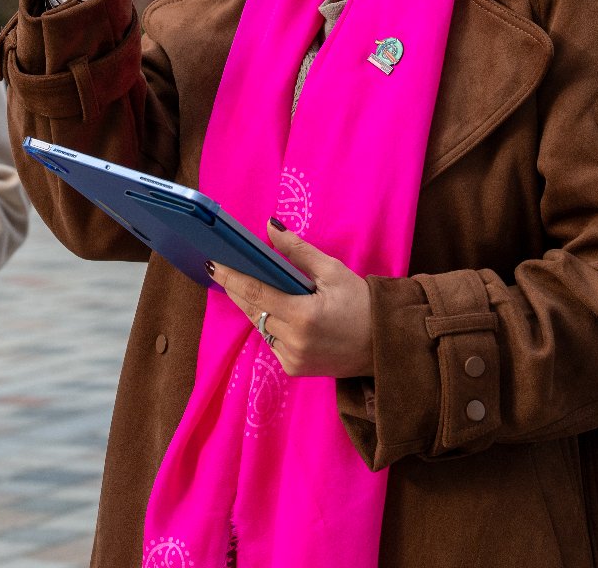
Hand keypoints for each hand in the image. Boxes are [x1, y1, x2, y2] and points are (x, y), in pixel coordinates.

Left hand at [209, 222, 372, 378]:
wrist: (384, 345)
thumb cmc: (361, 303)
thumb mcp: (333, 271)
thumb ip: (298, 251)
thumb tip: (270, 227)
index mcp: (303, 315)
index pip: (256, 293)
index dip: (231, 278)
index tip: (213, 264)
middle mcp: (294, 341)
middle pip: (253, 310)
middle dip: (237, 290)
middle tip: (222, 270)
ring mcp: (293, 359)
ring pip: (260, 327)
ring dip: (253, 307)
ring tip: (244, 286)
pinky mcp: (295, 369)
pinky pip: (272, 342)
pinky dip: (269, 325)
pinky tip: (273, 311)